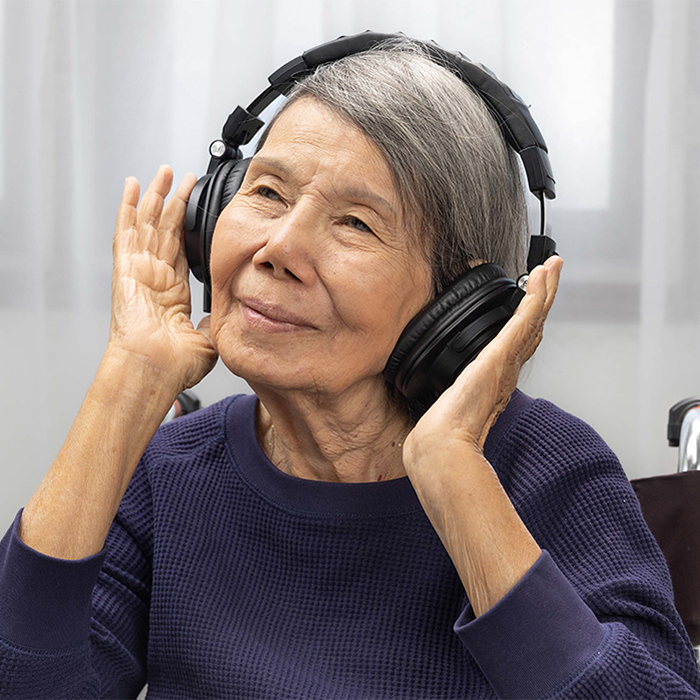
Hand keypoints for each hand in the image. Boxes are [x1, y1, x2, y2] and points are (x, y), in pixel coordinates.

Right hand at [108, 166, 217, 391]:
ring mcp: (139, 271)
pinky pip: (127, 231)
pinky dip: (129, 208)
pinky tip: (133, 186)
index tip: (194, 208)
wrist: (154, 370)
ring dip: (155, 196)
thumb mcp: (209, 340)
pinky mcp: (126, 268)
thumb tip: (231, 315)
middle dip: (172, 201)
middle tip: (179, 178)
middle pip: (164, 229)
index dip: (186, 226)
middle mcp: (154, 278)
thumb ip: (219, 323)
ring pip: (148, 223)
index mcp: (173, 293)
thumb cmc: (174, 365)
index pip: (180, 249)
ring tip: (164, 172)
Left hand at [403, 256, 562, 469]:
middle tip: (553, 271)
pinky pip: (524, 319)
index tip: (535, 301)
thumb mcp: (456, 405)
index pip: (521, 341)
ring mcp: (508, 361)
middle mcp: (509, 369)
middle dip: (545, 298)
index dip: (531, 319)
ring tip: (552, 266)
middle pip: (535, 325)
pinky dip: (535, 297)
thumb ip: (460, 398)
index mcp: (499, 378)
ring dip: (544, 290)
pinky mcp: (501, 354)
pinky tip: (540, 278)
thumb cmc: (448, 431)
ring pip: (534, 318)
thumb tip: (448, 402)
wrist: (445, 443)